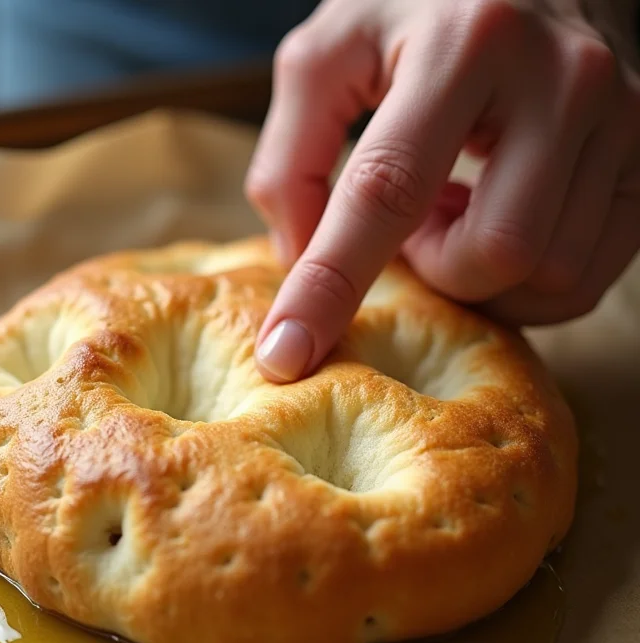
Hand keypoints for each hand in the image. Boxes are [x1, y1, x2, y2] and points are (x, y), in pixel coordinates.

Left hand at [246, 0, 639, 381]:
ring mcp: (622, 121)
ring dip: (478, 270)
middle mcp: (563, 78)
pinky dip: (524, 278)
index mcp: (464, 44)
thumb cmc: (419, 15)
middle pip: (493, 253)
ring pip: (546, 275)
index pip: (387, 192)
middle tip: (416, 222)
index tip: (287, 356)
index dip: (330, 286)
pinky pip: (583, 279)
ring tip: (460, 208)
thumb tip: (298, 261)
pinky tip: (499, 218)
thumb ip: (290, 157)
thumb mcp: (330, 56)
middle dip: (435, 267)